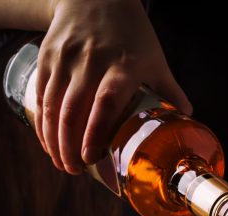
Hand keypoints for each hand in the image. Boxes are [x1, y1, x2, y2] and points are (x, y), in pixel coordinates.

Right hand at [35, 0, 191, 173]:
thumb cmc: (131, 33)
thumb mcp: (155, 58)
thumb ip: (169, 90)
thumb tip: (187, 120)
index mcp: (123, 66)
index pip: (106, 103)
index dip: (96, 133)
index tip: (92, 158)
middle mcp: (91, 62)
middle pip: (73, 111)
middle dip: (70, 147)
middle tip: (75, 170)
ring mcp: (66, 59)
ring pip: (52, 107)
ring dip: (53, 141)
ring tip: (62, 163)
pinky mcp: (48, 57)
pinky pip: (40, 97)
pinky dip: (42, 124)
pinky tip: (48, 142)